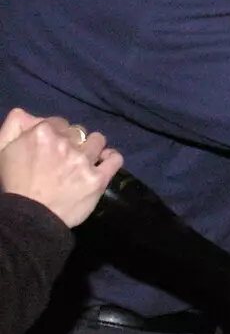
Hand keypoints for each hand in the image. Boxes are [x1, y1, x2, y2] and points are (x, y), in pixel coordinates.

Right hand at [0, 109, 121, 227]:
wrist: (27, 219)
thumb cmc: (12, 185)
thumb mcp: (1, 150)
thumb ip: (13, 127)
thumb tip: (27, 113)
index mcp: (42, 133)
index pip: (57, 122)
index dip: (55, 133)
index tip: (51, 145)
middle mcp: (66, 143)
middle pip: (77, 131)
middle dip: (71, 141)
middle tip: (64, 156)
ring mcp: (84, 161)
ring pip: (97, 141)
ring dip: (92, 147)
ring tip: (85, 158)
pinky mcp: (98, 179)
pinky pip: (115, 159)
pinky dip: (111, 157)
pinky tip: (105, 160)